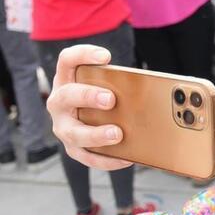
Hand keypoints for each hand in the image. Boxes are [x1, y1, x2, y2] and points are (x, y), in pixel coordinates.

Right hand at [46, 44, 132, 170]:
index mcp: (67, 80)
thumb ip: (121, 84)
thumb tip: (153, 89)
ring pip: (73, 132)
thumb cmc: (103, 98)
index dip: (83, 55)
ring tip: (118, 134)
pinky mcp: (73, 148)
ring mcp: (64, 126)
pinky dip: (107, 159)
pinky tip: (126, 159)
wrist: (91, 121)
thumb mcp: (109, 86)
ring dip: (95, 134)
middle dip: (88, 96)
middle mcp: (60, 102)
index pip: (67, 60)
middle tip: (111, 99)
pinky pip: (87, 156)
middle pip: (67, 96)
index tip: (106, 56)